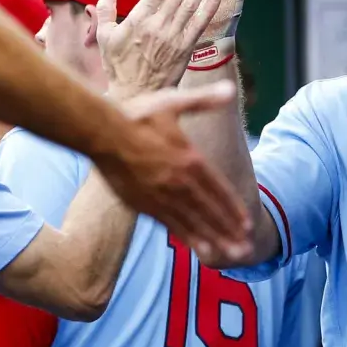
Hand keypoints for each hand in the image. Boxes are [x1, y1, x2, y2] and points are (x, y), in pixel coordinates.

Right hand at [95, 80, 247, 259]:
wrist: (99, 131)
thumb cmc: (135, 114)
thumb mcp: (173, 102)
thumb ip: (203, 101)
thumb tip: (230, 91)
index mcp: (189, 159)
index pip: (218, 189)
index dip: (233, 208)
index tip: (247, 224)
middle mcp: (178, 181)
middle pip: (209, 211)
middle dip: (229, 231)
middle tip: (247, 249)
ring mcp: (160, 195)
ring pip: (192, 222)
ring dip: (212, 239)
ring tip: (229, 255)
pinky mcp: (142, 203)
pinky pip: (169, 224)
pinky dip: (185, 236)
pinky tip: (198, 249)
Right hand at [96, 0, 221, 95]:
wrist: (136, 97)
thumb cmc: (118, 66)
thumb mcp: (104, 35)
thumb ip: (105, 7)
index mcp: (137, 20)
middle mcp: (157, 27)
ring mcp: (173, 39)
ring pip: (190, 6)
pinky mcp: (185, 51)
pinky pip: (199, 26)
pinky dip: (208, 10)